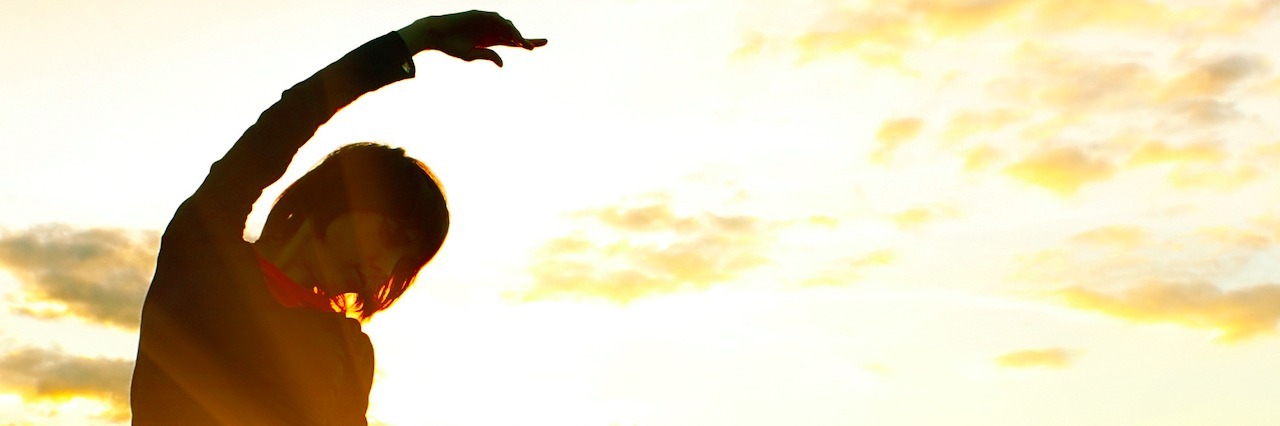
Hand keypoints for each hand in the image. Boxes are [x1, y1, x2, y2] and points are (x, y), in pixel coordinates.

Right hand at [399, 10, 546, 66]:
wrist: (435, 34)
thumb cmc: (451, 47)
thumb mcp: (471, 55)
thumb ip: (488, 56)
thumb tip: (503, 63)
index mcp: (491, 41)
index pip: (513, 42)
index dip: (527, 42)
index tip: (541, 45)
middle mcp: (491, 30)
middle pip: (513, 34)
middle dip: (525, 40)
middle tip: (532, 47)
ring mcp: (485, 22)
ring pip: (506, 27)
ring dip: (513, 34)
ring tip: (519, 44)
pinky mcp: (479, 15)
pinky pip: (495, 19)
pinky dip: (503, 26)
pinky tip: (508, 35)